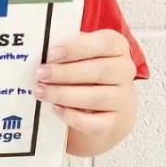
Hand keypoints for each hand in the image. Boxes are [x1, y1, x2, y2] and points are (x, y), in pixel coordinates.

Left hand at [33, 29, 136, 145]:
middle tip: (41, 74)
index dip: (77, 47)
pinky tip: (56, 109)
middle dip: (66, 73)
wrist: (101, 107)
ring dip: (64, 94)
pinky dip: (73, 117)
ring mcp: (122, 98)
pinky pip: (95, 123)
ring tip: (41, 91)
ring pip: (96, 97)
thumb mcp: (78, 55)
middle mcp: (124, 71)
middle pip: (100, 70)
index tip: (52, 53)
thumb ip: (65, 51)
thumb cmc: (85, 73)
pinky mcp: (115, 123)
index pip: (105, 43)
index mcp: (117, 47)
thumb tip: (41, 52)